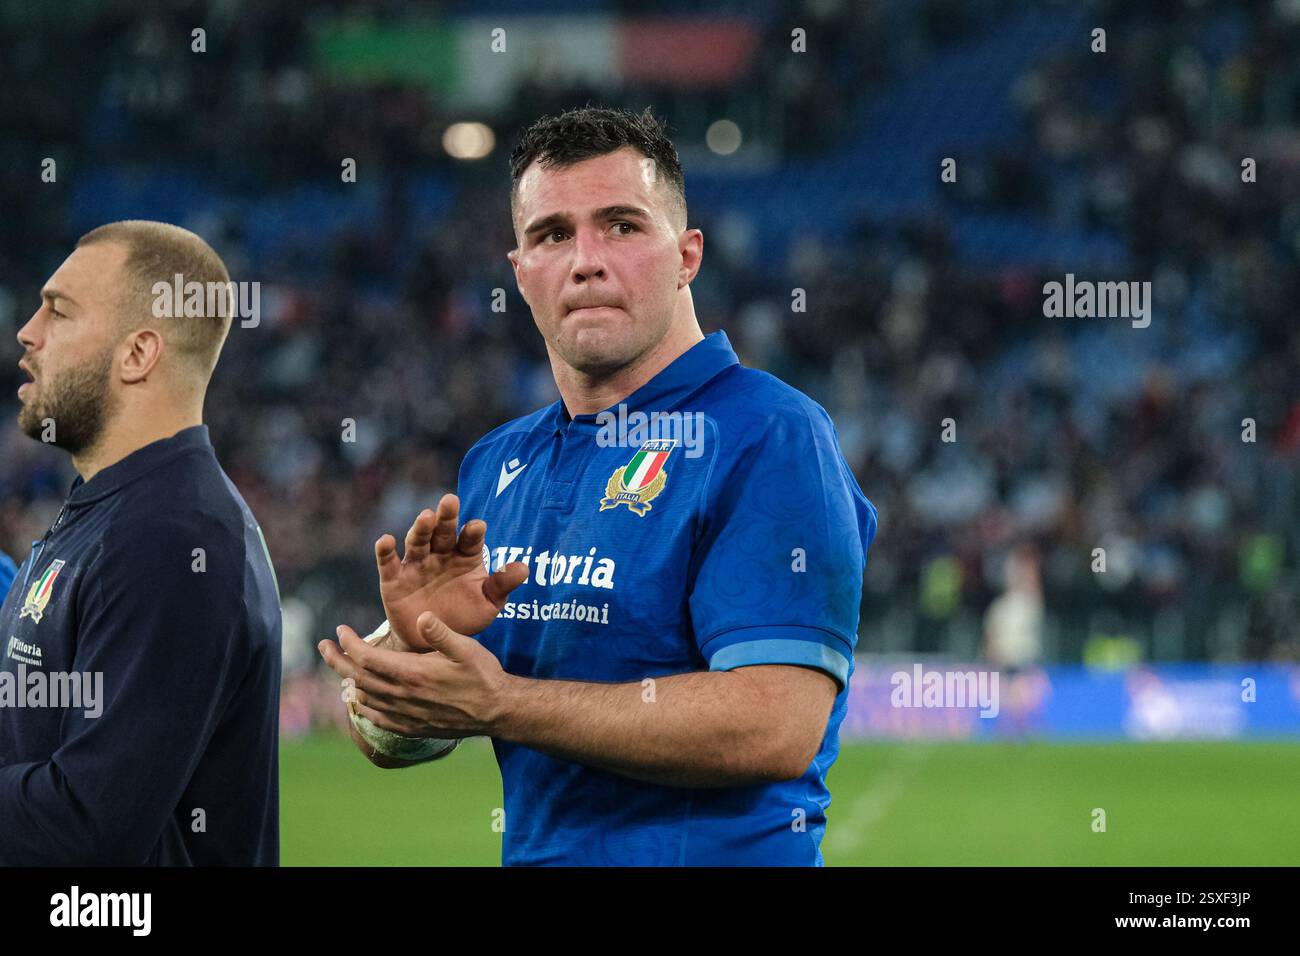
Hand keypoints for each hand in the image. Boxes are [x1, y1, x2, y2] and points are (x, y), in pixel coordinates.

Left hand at [318, 611, 516, 738]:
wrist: (496, 711)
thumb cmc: (482, 675)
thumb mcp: (466, 647)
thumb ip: (440, 633)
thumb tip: (421, 616)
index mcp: (412, 674)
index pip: (367, 659)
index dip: (349, 644)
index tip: (340, 630)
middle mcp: (403, 696)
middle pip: (358, 678)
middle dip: (337, 660)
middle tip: (323, 646)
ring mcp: (405, 714)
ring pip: (365, 697)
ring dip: (348, 681)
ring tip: (340, 666)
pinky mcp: (411, 727)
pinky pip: (377, 719)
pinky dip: (362, 707)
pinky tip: (359, 700)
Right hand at [377, 493, 527, 646]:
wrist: (434, 641)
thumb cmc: (466, 617)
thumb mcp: (488, 604)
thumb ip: (502, 585)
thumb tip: (524, 568)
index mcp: (466, 557)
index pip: (471, 540)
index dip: (473, 532)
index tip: (477, 526)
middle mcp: (441, 554)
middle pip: (444, 532)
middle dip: (447, 517)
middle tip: (450, 500)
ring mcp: (417, 564)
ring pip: (418, 541)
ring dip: (421, 528)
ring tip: (426, 517)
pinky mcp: (394, 579)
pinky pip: (389, 562)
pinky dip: (385, 551)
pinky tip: (385, 541)